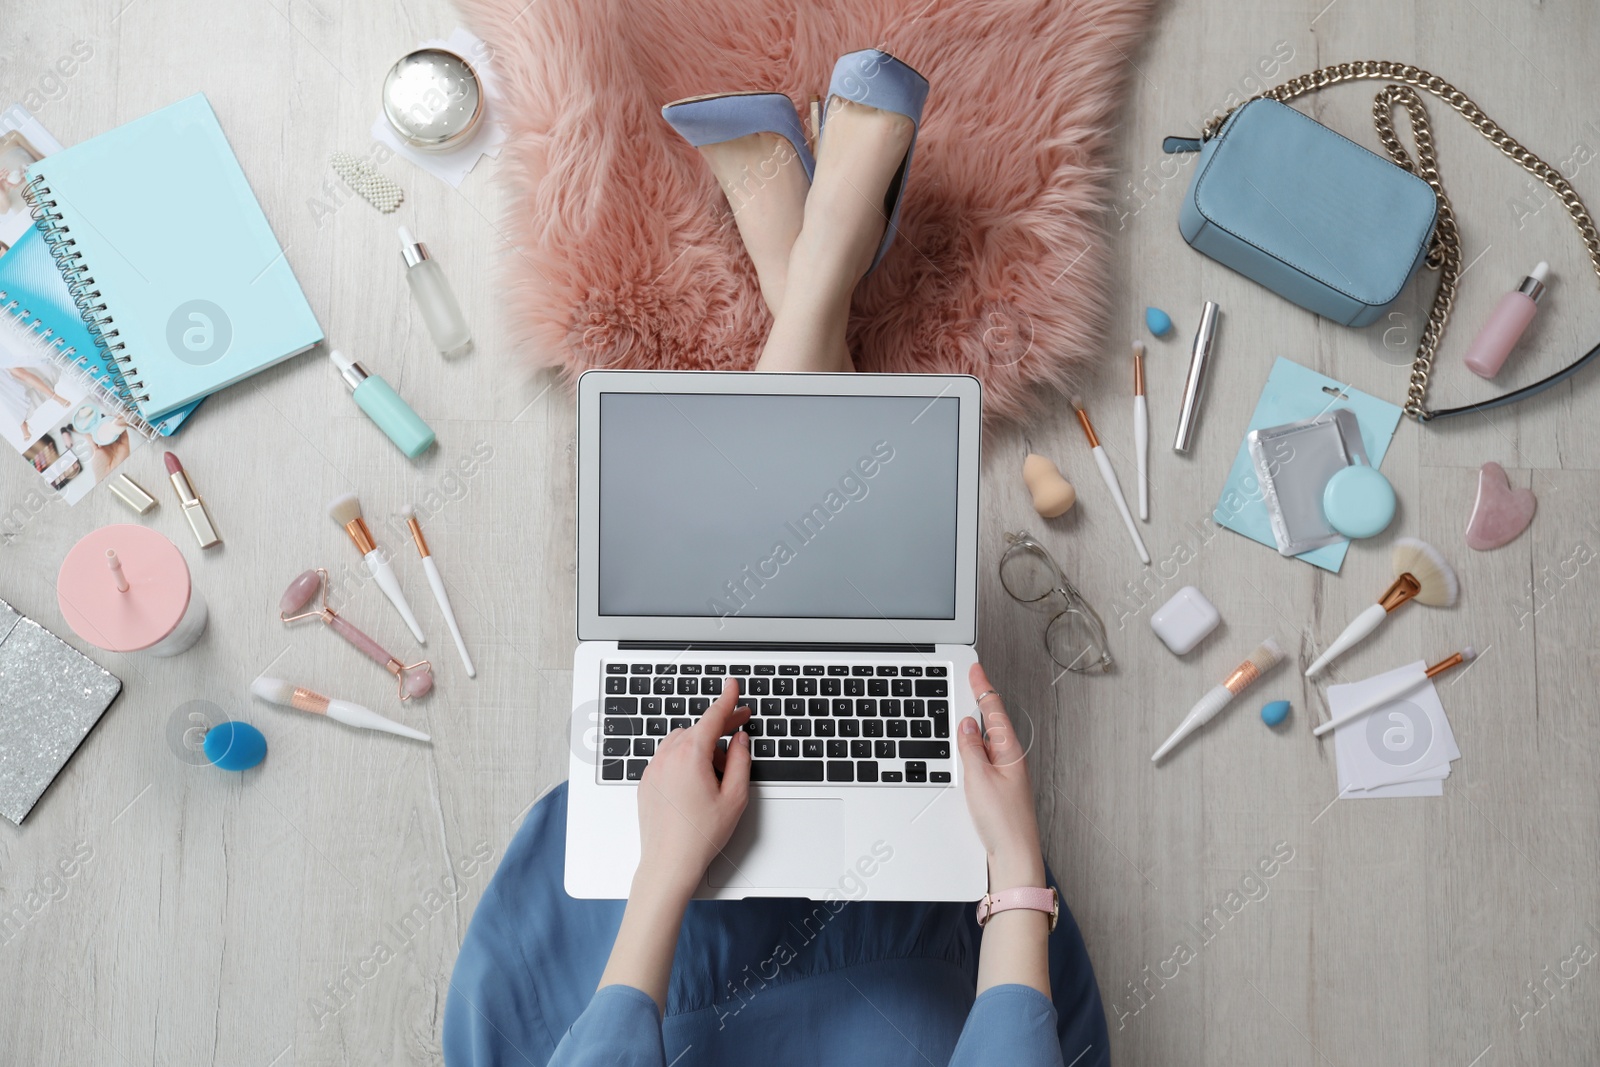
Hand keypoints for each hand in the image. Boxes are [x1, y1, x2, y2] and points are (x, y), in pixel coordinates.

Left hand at [634, 682, 751, 900]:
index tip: (733, 686)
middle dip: (720, 728)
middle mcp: (668, 757)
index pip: (712, 717)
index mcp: (690, 755)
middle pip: (698, 729)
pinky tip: (698, 781)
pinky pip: (668, 758)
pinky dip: (684, 759)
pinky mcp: (647, 782)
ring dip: (701, 745)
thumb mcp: (735, 797)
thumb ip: (741, 761)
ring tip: (720, 769)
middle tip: (740, 730)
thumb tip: (740, 740)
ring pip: (681, 742)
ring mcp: (654, 769)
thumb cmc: (700, 835)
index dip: (727, 700)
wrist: (668, 863)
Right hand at [958, 663, 1044, 889]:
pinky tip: (966, 753)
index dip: (982, 688)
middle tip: (969, 681)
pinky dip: (974, 749)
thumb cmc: (1003, 822)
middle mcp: (1010, 759)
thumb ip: (970, 748)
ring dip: (974, 727)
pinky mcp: (1000, 789)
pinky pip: (985, 759)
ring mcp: (1006, 774)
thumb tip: (965, 724)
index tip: (975, 668)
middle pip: (992, 722)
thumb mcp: (979, 778)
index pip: (993, 710)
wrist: (1015, 857)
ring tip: (962, 713)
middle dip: (979, 702)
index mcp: (1009, 751)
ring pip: (987, 741)